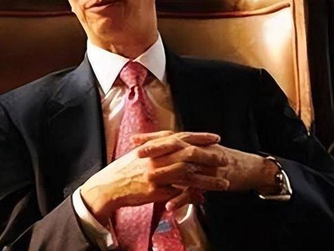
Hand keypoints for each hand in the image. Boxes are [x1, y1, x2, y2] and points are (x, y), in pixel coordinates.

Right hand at [79, 131, 228, 224]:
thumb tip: (176, 143)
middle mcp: (156, 157)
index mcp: (154, 146)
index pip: (182, 137)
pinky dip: (192, 195)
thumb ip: (158, 147)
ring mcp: (156, 174)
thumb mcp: (141, 152)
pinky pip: (177, 193)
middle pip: (188, 153)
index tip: (215, 137)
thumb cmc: (125, 169)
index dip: (200, 137)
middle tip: (225, 158)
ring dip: (208, 179)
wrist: (108, 185)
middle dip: (209, 155)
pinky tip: (205, 197)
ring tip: (224, 182)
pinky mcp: (154, 190)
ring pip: (187, 174)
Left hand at [135, 132, 281, 209]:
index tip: (134, 139)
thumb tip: (167, 148)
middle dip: (155, 149)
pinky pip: (196, 191)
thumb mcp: (204, 150)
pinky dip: (182, 198)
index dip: (153, 137)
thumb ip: (186, 149)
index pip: (171, 136)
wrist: (251, 169)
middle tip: (137, 153)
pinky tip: (170, 206)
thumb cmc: (225, 160)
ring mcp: (207, 165)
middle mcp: (200, 150)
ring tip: (149, 180)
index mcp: (196, 143)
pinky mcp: (214, 181)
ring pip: (184, 169)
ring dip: (165, 174)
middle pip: (175, 147)